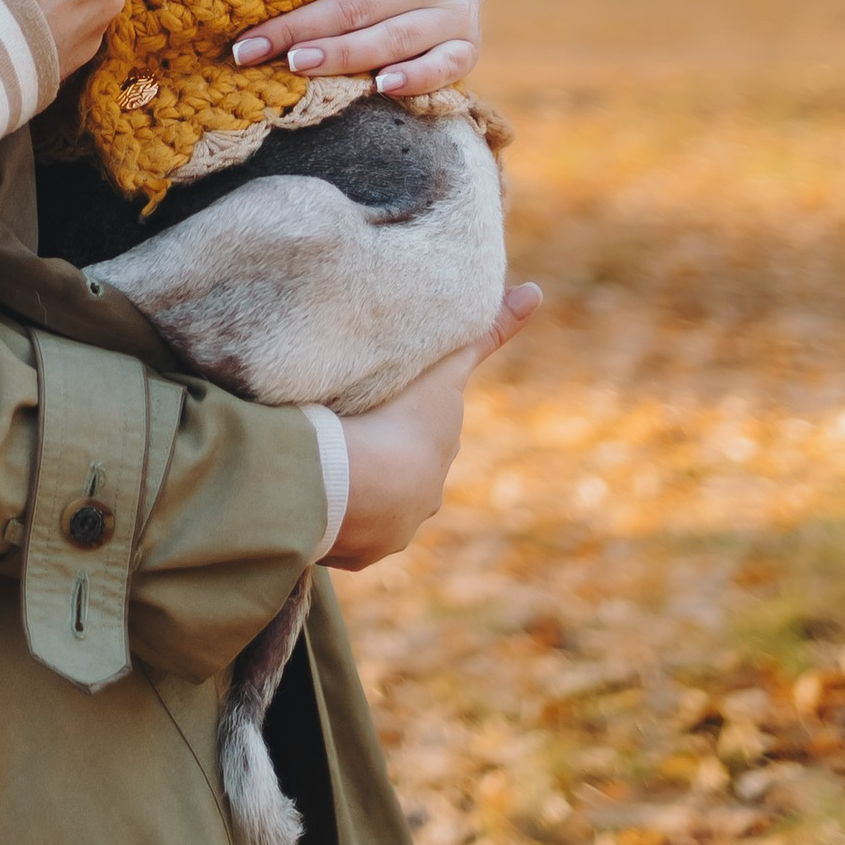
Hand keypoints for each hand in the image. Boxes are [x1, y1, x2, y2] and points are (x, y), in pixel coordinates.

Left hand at [228, 0, 483, 94]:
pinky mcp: (468, 42)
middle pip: (356, 5)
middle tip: (246, 46)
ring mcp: (453, 9)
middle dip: (296, 27)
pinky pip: (445, 67)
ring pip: (391, 40)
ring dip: (339, 56)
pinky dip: (415, 79)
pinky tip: (377, 87)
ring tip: (290, 65)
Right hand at [326, 284, 540, 567]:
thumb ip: (490, 331)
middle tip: (343, 424)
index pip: (425, 436)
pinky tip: (305, 493)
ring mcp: (388, 531)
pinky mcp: (356, 554)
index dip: (408, 420)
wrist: (359, 486)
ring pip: (368, 502)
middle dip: (377, 451)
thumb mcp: (446, 366)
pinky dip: (326, 511)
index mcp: (436, 456)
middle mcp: (421, 500)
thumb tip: (538, 291)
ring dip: (349, 484)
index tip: (386, 412)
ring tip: (315, 459)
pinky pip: (338, 529)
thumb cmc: (400, 419)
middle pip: (398, 470)